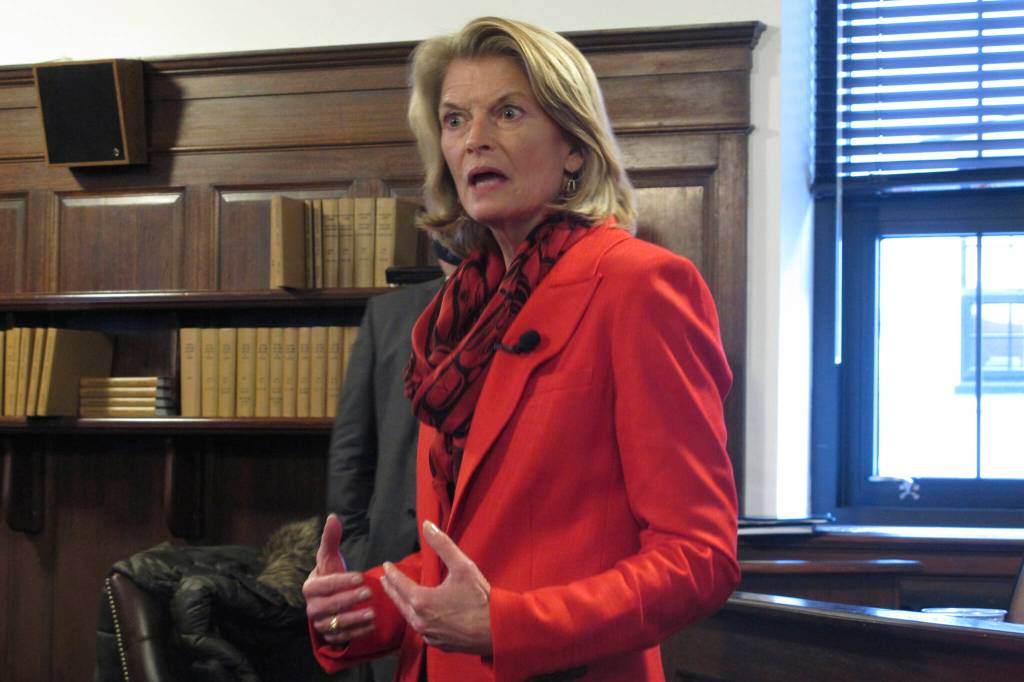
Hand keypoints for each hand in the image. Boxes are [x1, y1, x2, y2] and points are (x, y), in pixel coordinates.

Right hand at [303, 514, 374, 644]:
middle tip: (369, 592)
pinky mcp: (329, 636)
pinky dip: (356, 633)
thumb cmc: (330, 574)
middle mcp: (312, 608)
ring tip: (372, 612)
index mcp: (309, 587)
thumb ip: (331, 538)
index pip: (324, 586)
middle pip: (328, 606)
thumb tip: (333, 517)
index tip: (361, 577)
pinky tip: (371, 626)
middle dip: (349, 599)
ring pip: (335, 624)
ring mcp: (320, 623)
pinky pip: (341, 637)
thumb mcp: (330, 557)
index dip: (341, 582)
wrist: (329, 598)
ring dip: (354, 619)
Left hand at [380, 520, 491, 654]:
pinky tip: (421, 614)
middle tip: (385, 580)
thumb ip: (442, 545)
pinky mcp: (438, 644)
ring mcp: (428, 635)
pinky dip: (417, 618)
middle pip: (399, 602)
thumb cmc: (480, 599)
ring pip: (409, 617)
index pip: (399, 584)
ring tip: (400, 595)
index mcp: (422, 601)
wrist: (497, 630)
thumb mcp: (463, 566)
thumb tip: (427, 526)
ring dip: (403, 604)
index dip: (391, 573)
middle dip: (391, 589)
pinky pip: (422, 629)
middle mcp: (420, 620)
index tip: (386, 566)